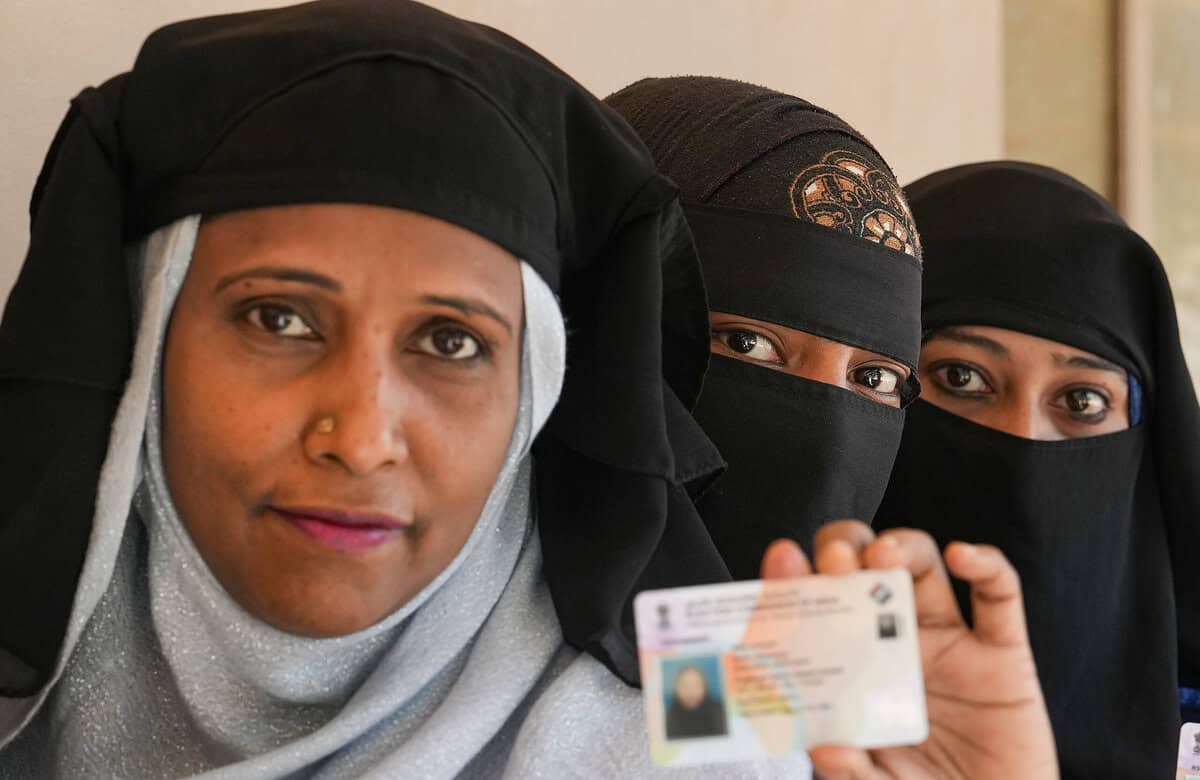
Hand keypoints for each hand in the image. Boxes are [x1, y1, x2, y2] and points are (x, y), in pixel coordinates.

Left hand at [759, 521, 1057, 779]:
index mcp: (851, 663)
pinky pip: (1002, 595)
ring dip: (903, 545)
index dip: (797, 576)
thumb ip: (849, 772)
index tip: (782, 560)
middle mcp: (893, 640)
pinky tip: (962, 556)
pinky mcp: (1003, 657)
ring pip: (924, 565)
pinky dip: (987, 565)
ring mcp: (950, 642)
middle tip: (835, 562)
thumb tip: (825, 748)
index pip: (815, 603)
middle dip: (845, 549)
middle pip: (863, 565)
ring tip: (884, 556)